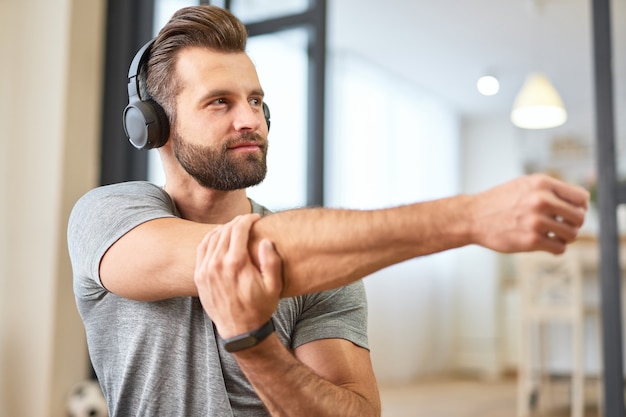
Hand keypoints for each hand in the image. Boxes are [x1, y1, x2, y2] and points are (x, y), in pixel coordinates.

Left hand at [194, 213, 282, 338]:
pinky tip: (220, 237)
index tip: (256, 218)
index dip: (248, 219)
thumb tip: (265, 241)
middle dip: (238, 222)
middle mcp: (217, 264)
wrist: (240, 330)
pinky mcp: (199, 276)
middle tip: (247, 221)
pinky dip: (211, 238)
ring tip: (236, 227)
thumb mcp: (274, 287)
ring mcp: (205, 270)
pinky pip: (202, 248)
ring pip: (212, 237)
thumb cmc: (260, 309)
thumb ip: (271, 262)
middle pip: (225, 230)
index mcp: (236, 264)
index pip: (239, 229)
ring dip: (224, 228)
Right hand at [468, 174, 588, 253]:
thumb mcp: (524, 185)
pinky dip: (554, 248)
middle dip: (573, 224)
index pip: (581, 197)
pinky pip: (559, 248)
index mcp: (542, 183)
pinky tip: (544, 244)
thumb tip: (580, 202)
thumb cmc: (498, 202)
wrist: (472, 217)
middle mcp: (541, 200)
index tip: (570, 213)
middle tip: (561, 226)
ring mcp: (536, 221)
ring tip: (552, 235)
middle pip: (580, 217)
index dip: (580, 207)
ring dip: (564, 237)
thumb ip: (549, 190)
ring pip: (571, 234)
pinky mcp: (531, 240)